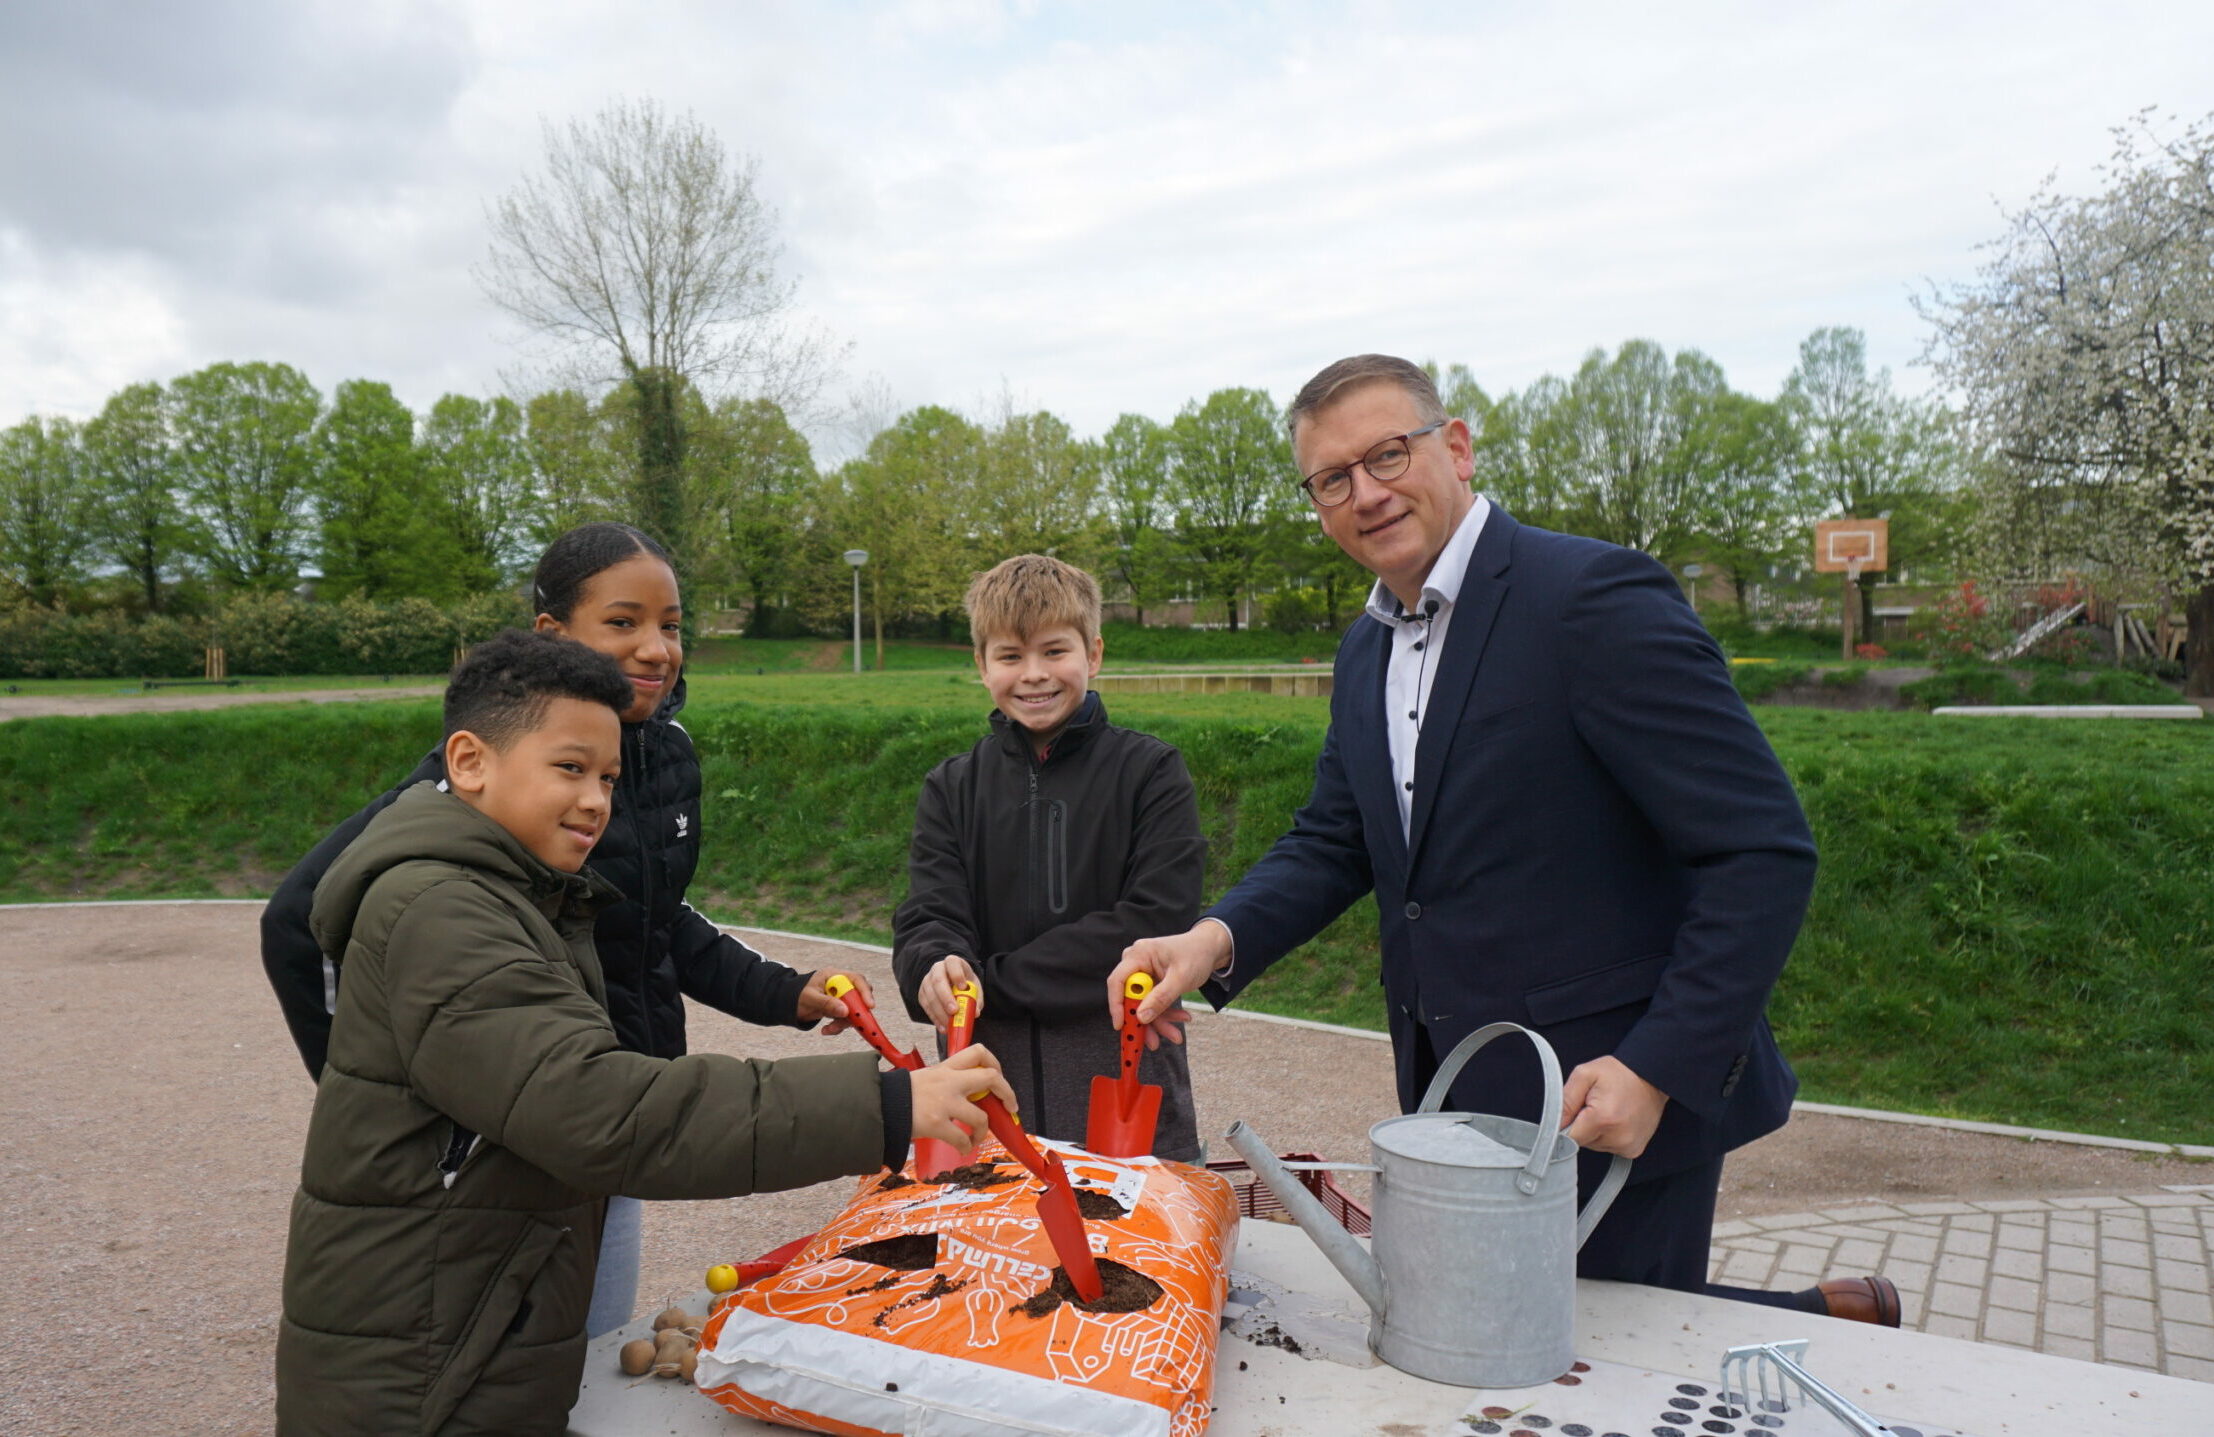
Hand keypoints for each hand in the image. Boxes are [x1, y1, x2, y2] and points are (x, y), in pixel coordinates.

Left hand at [797, 969, 869, 1034]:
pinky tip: (827, 1029)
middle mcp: (841, 986)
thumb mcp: (810, 998)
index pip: (856, 980)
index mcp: (834, 976)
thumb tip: (845, 1011)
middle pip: (859, 996)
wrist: (790, 1004)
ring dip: (844, 1023)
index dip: (865, 992)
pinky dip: (839, 1027)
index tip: (870, 1005)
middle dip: (856, 1012)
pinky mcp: (840, 1009)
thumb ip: (827, 1003)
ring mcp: (842, 998)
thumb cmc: (798, 995)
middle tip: (852, 1022)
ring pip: (854, 1011)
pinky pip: (846, 1019)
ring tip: (829, 1029)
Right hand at [908, 1045, 1016, 1151]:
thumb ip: (947, 1080)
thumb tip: (967, 1092)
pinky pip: (962, 1138)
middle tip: (1010, 1106)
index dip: (995, 1062)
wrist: (878, 1105)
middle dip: (1007, 1093)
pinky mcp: (937, 1124)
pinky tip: (963, 1148)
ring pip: (981, 1116)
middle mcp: (949, 1082)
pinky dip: (966, 1146)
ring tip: (977, 1137)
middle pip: (991, 1077)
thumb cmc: (899, 1094)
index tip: (998, 1076)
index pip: (977, 1052)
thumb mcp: (925, 1077)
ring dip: (983, 1131)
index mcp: (946, 1068)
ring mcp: (944, 1103)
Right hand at [918, 955, 981, 1031]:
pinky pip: (926, 1007)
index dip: (957, 974)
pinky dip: (935, 1018)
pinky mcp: (922, 994)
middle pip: (938, 981)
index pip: (952, 963)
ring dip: (940, 1012)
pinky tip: (943, 1027)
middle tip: (954, 1011)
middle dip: (945, 997)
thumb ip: (975, 998)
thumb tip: (974, 1012)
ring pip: (929, 995)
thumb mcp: (973, 986)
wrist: (952, 983)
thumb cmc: (965, 983)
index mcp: (952, 962)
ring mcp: (927, 981)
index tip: (963, 987)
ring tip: (950, 1024)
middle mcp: (937, 969)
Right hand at [1109, 923, 1226, 1048]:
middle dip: (1144, 1021)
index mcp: (1139, 955)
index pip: (1118, 981)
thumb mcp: (1181, 978)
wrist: (1209, 948)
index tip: (1120, 1026)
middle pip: (1130, 998)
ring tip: (1176, 1035)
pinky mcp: (1151, 982)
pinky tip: (1181, 1018)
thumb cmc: (1196, 954)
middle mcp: (1137, 963)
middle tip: (1154, 1042)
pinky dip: (1165, 1014)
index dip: (1116, 1005)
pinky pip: (1152, 1003)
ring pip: (1142, 1004)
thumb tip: (1141, 1017)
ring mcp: (1143, 973)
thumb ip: (1160, 998)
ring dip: (1158, 1022)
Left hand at [1560, 1055, 1668, 1158]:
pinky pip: (1609, 1147)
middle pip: (1581, 1142)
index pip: (1568, 1138)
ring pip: (1594, 1145)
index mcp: (1602, 1119)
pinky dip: (1608, 1136)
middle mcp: (1617, 1137)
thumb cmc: (1618, 1072)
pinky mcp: (1634, 1150)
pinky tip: (1616, 1120)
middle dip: (1581, 1125)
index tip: (1572, 1112)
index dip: (1565, 1125)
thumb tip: (1553, 1124)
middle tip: (1593, 1105)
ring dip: (1595, 1131)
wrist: (1652, 1076)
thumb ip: (1565, 1100)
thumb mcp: (1585, 1074)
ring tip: (1607, 1110)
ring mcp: (1628, 1146)